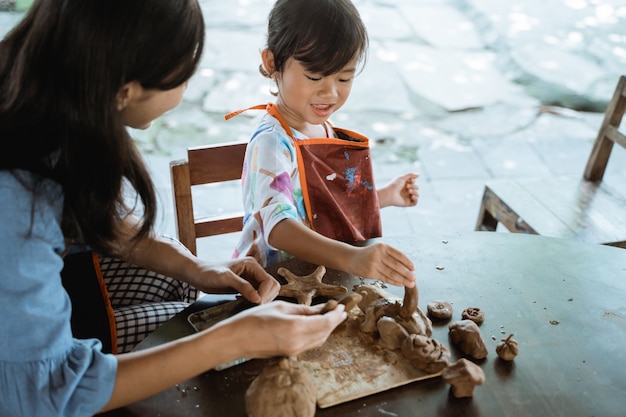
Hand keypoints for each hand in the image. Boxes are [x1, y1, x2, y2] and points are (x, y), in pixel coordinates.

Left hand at [192, 257, 280, 303]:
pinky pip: (259, 296)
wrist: (197, 275)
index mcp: (252, 265)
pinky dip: (255, 302)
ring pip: (267, 292)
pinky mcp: (247, 287)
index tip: (255, 304)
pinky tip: (244, 303)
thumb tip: (258, 299)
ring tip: (248, 304)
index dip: (264, 294)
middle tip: (252, 306)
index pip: (269, 282)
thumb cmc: (209, 273)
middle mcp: (255, 271)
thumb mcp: (225, 278)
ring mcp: (252, 279)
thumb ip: (243, 287)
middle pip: (272, 287)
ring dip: (261, 300)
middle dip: (265, 298)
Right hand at [220, 301, 347, 357]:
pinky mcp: (289, 354)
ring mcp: (294, 351)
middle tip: (341, 311)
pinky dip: (318, 334)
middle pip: (325, 333)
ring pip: (319, 340)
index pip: (325, 322)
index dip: (336, 315)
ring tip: (333, 317)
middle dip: (335, 321)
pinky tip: (318, 326)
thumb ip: (302, 310)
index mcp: (295, 328)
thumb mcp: (280, 307)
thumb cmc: (253, 320)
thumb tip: (320, 309)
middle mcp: (297, 342)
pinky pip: (310, 344)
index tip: (342, 307)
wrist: (236, 340)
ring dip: (328, 329)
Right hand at [346, 242, 415, 286]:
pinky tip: (400, 284)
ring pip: (391, 273)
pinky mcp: (370, 273)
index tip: (414, 268)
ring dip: (403, 280)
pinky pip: (385, 278)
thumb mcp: (379, 250)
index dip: (407, 262)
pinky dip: (394, 282)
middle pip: (396, 265)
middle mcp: (378, 254)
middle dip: (407, 273)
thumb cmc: (368, 255)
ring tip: (410, 284)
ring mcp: (374, 264)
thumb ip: (391, 256)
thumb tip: (407, 267)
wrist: (350, 258)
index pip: (399, 255)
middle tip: (414, 278)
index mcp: (383, 246)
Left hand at [377, 173, 418, 207]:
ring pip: (417, 195)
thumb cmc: (394, 185)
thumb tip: (419, 174)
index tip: (410, 180)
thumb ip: (410, 175)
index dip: (413, 181)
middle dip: (414, 186)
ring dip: (415, 192)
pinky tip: (412, 196)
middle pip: (416, 188)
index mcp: (404, 185)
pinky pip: (415, 203)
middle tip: (407, 186)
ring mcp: (407, 197)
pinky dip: (416, 199)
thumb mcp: (402, 177)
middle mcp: (406, 191)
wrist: (389, 194)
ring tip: (409, 191)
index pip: (413, 182)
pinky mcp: (407, 203)